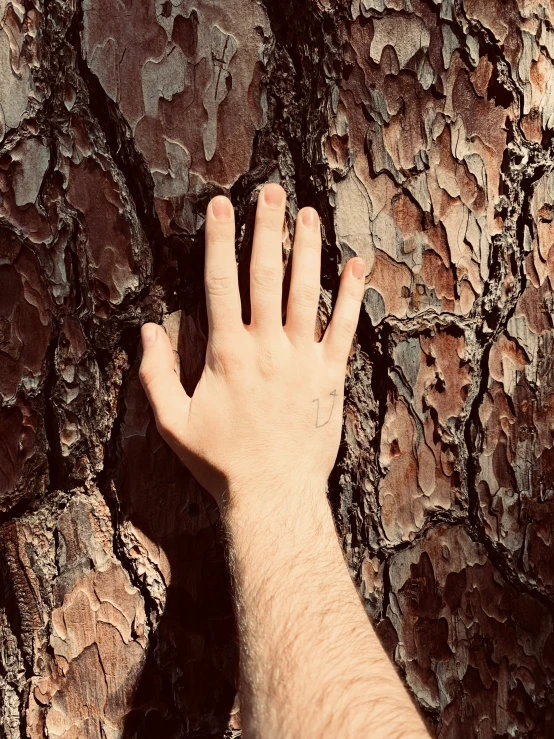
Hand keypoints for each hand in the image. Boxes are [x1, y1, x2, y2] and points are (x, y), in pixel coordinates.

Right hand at [139, 183, 365, 507]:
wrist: (273, 495)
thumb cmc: (220, 462)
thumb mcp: (172, 423)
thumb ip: (155, 374)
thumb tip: (147, 329)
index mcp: (226, 352)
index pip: (220, 283)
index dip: (218, 240)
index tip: (220, 206)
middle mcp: (266, 346)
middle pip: (266, 275)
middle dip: (266, 229)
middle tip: (270, 191)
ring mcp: (302, 359)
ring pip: (306, 292)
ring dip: (307, 250)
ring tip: (308, 213)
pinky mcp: (330, 375)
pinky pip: (344, 328)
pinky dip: (352, 295)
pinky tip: (356, 264)